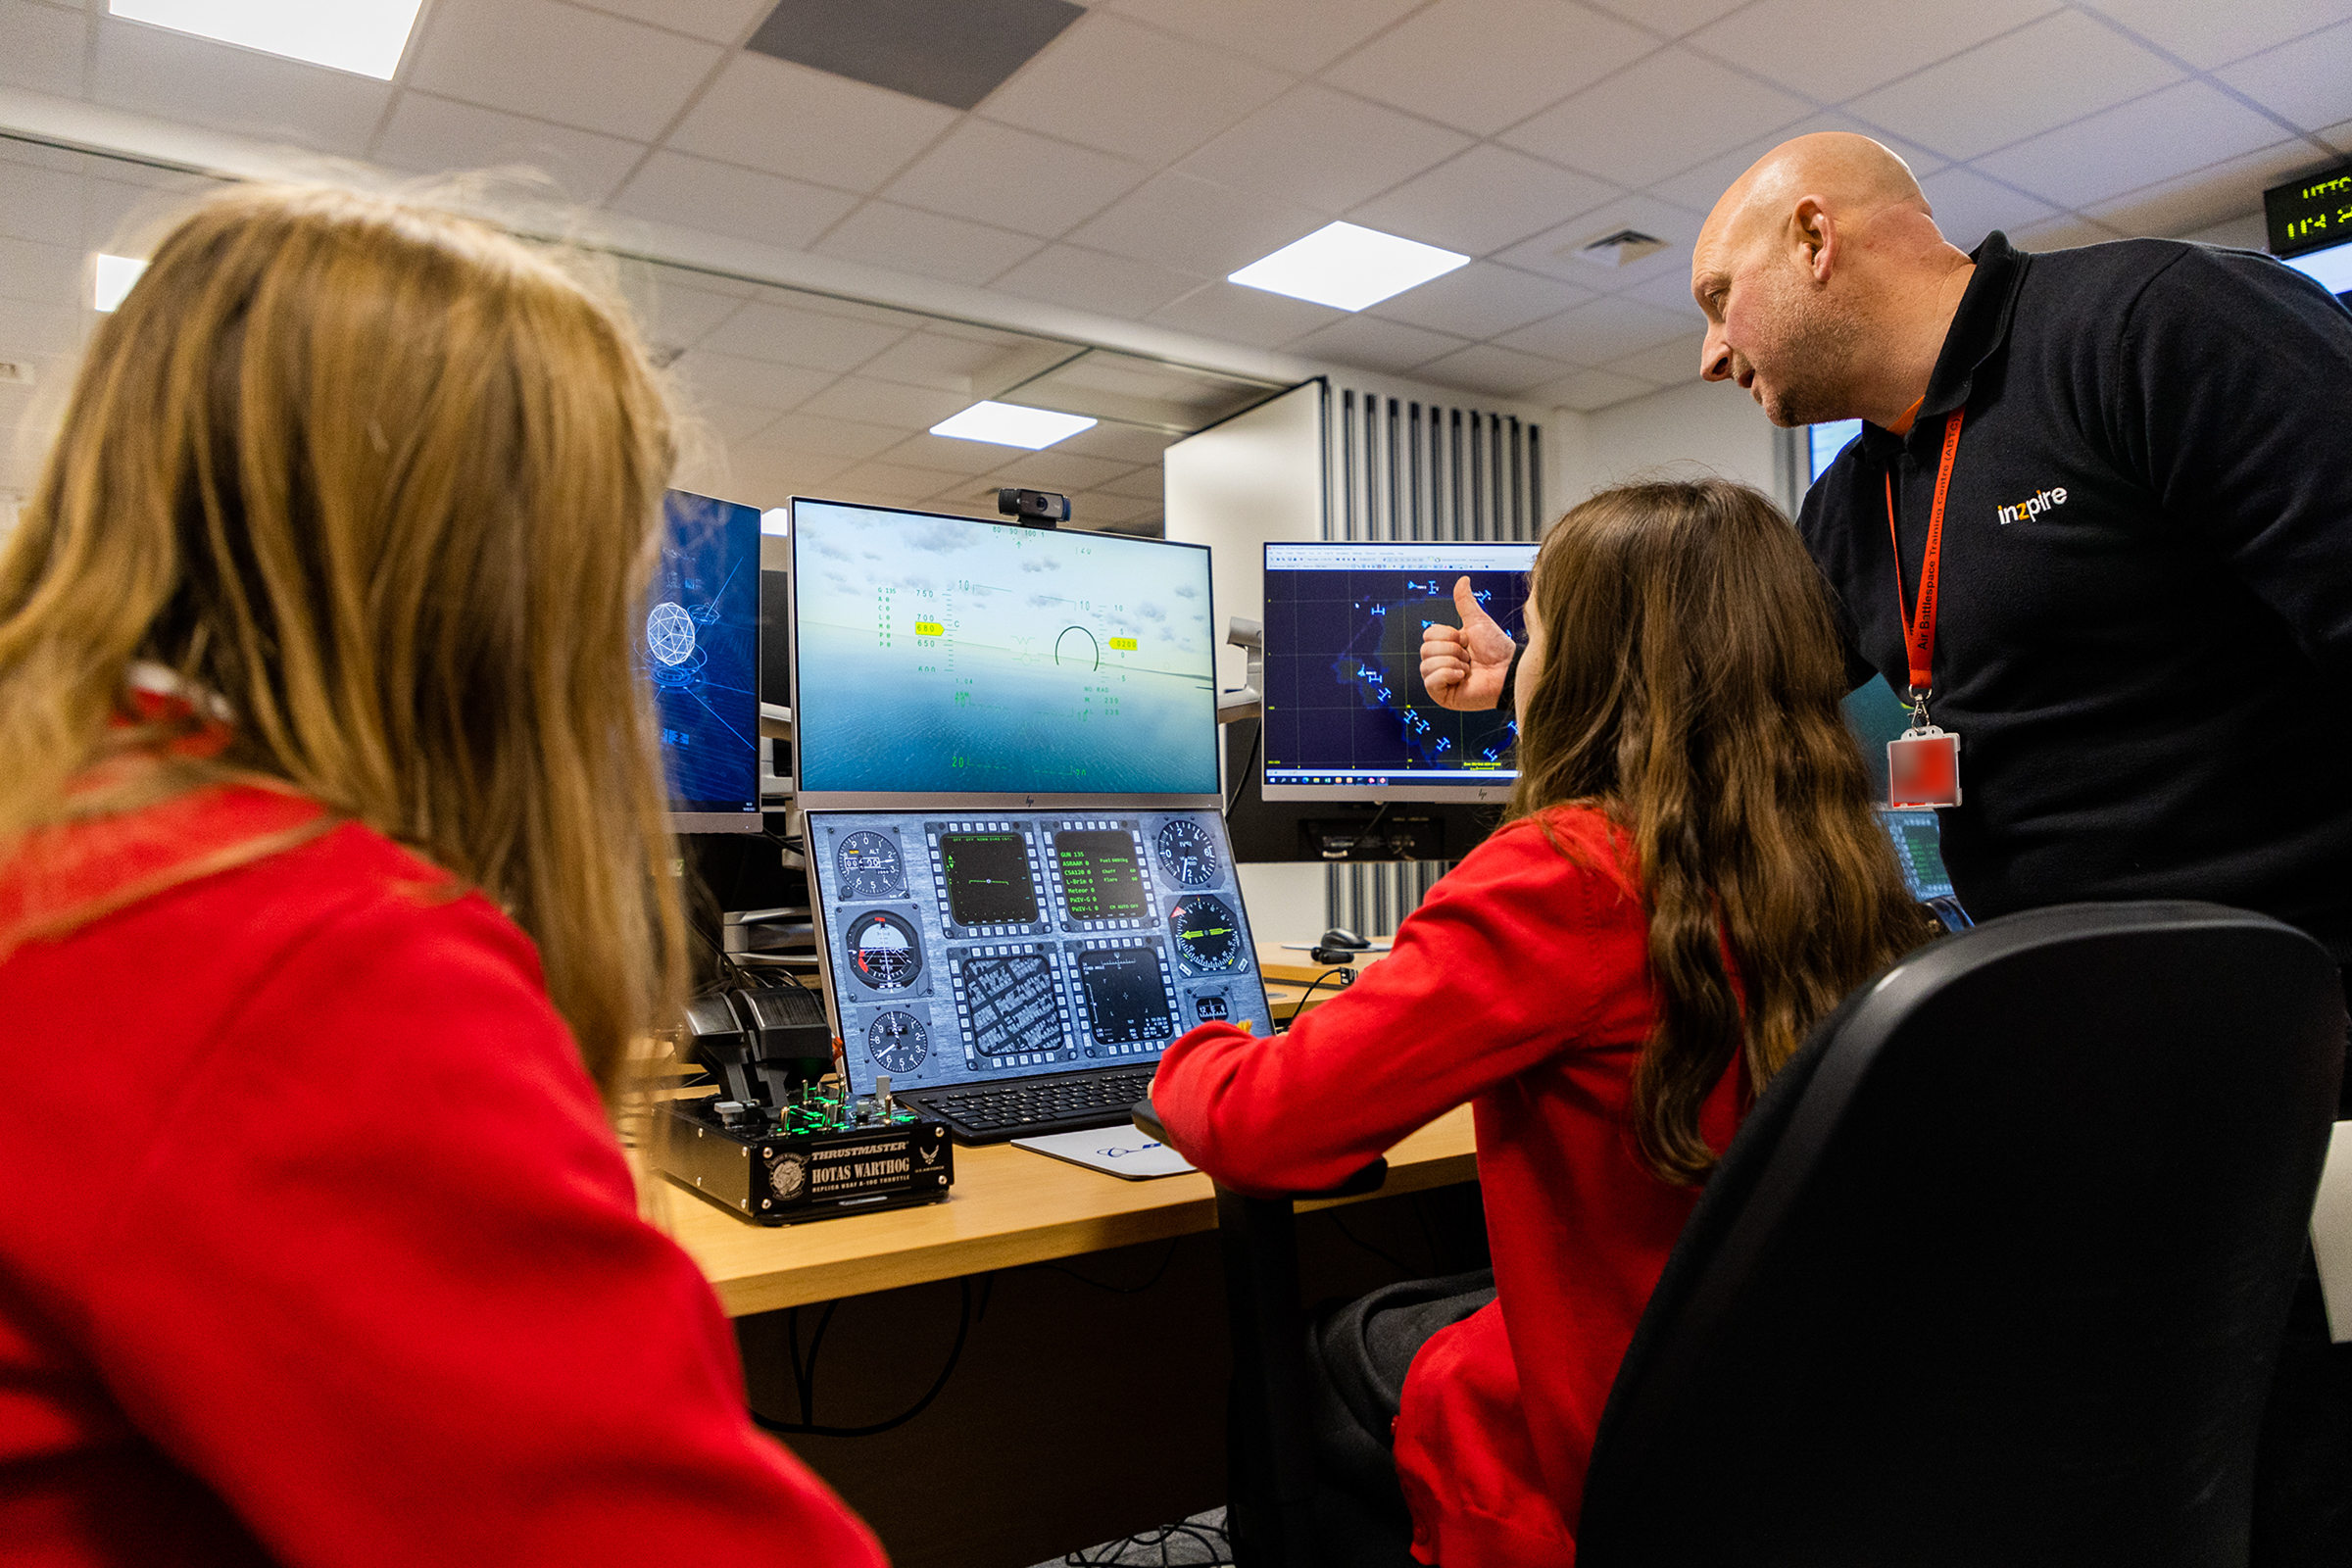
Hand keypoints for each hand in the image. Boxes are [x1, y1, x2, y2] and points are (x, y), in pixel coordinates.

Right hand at [1418, 577, 1514, 711]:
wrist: (1507, 670)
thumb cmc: (1496, 648)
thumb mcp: (1477, 621)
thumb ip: (1465, 602)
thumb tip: (1463, 580)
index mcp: (1445, 646)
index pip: (1428, 634)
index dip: (1448, 635)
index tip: (1466, 640)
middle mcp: (1440, 662)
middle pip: (1425, 649)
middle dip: (1451, 650)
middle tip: (1469, 656)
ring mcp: (1440, 680)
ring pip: (1427, 664)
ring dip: (1452, 663)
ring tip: (1468, 668)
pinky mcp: (1442, 695)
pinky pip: (1431, 681)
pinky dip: (1448, 675)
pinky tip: (1463, 678)